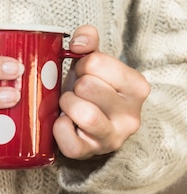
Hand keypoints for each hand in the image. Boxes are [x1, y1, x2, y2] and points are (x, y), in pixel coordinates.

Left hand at [53, 25, 150, 159]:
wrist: (84, 129)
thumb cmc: (89, 92)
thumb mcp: (93, 64)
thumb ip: (89, 41)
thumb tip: (78, 42)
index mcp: (137, 87)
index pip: (96, 62)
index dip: (82, 66)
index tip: (85, 75)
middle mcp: (131, 115)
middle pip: (86, 86)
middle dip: (73, 86)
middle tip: (75, 93)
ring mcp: (111, 137)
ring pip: (83, 112)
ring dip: (66, 104)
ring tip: (68, 106)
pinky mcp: (88, 152)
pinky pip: (65, 133)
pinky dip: (57, 126)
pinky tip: (63, 122)